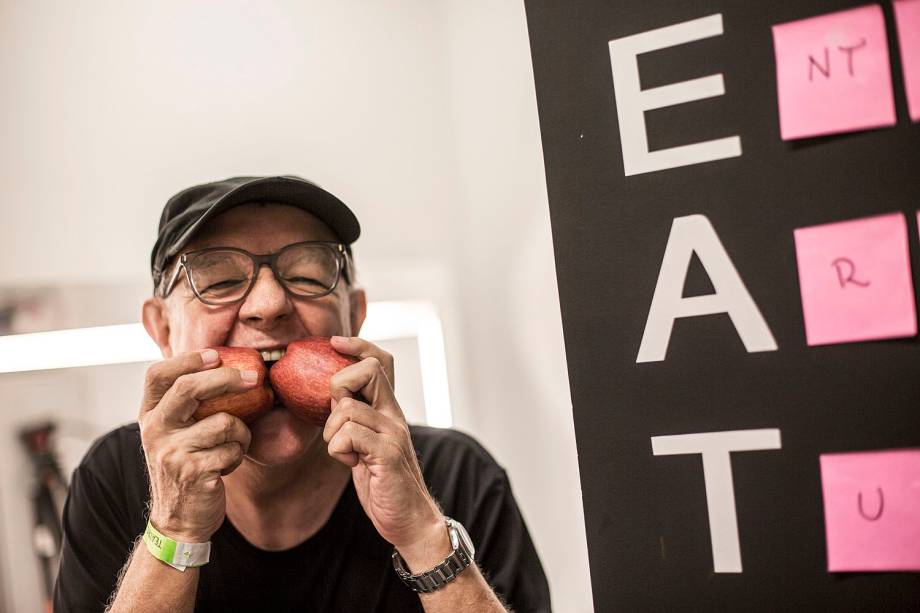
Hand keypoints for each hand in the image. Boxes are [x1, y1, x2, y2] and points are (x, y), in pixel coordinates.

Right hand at [138, 349, 255, 541]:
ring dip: (241, 433)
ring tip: (233, 446)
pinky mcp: (193, 472)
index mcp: (150, 415)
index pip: (157, 375)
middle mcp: (155, 430)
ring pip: (225, 422)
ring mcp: (172, 452)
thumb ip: (186, 404)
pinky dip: (238, 456)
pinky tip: (225, 466)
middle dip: (227, 378)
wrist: (179, 520)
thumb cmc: (185, 467)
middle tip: (255, 378)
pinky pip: (233, 449)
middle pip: (189, 388)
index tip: (216, 354)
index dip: (187, 359)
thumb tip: (222, 364)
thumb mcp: (174, 433)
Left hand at [323, 337, 449, 567]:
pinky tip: (351, 464)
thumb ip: (355, 419)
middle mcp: (394, 415)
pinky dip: (338, 450)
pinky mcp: (387, 453)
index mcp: (389, 409)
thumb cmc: (383, 483)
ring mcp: (393, 432)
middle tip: (337, 419)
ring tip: (346, 453)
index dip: (357, 345)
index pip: (381, 361)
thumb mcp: (365, 444)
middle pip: (367, 371)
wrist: (410, 520)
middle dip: (338, 388)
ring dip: (333, 433)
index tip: (334, 342)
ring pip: (347, 409)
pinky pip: (348, 435)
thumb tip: (331, 399)